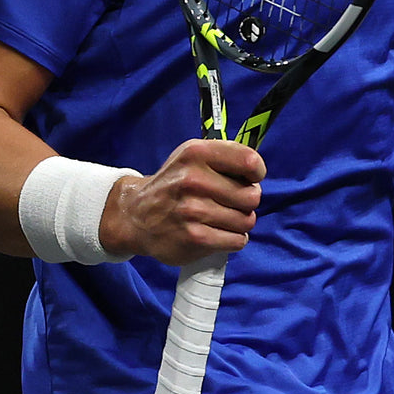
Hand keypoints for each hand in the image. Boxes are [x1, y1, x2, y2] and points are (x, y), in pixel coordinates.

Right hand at [99, 139, 264, 264]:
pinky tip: (219, 232)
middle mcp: (193, 179)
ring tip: (223, 218)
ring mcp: (192, 210)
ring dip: (240, 222)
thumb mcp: (193, 156)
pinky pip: (237, 240)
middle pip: (252, 195)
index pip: (249, 161)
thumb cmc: (174, 183)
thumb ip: (225, 156)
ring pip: (246, 220)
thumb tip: (257, 174)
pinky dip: (233, 239)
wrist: (136, 216)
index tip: (249, 178)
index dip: (256, 172)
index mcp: (197, 153)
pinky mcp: (193, 238)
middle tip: (231, 202)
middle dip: (247, 201)